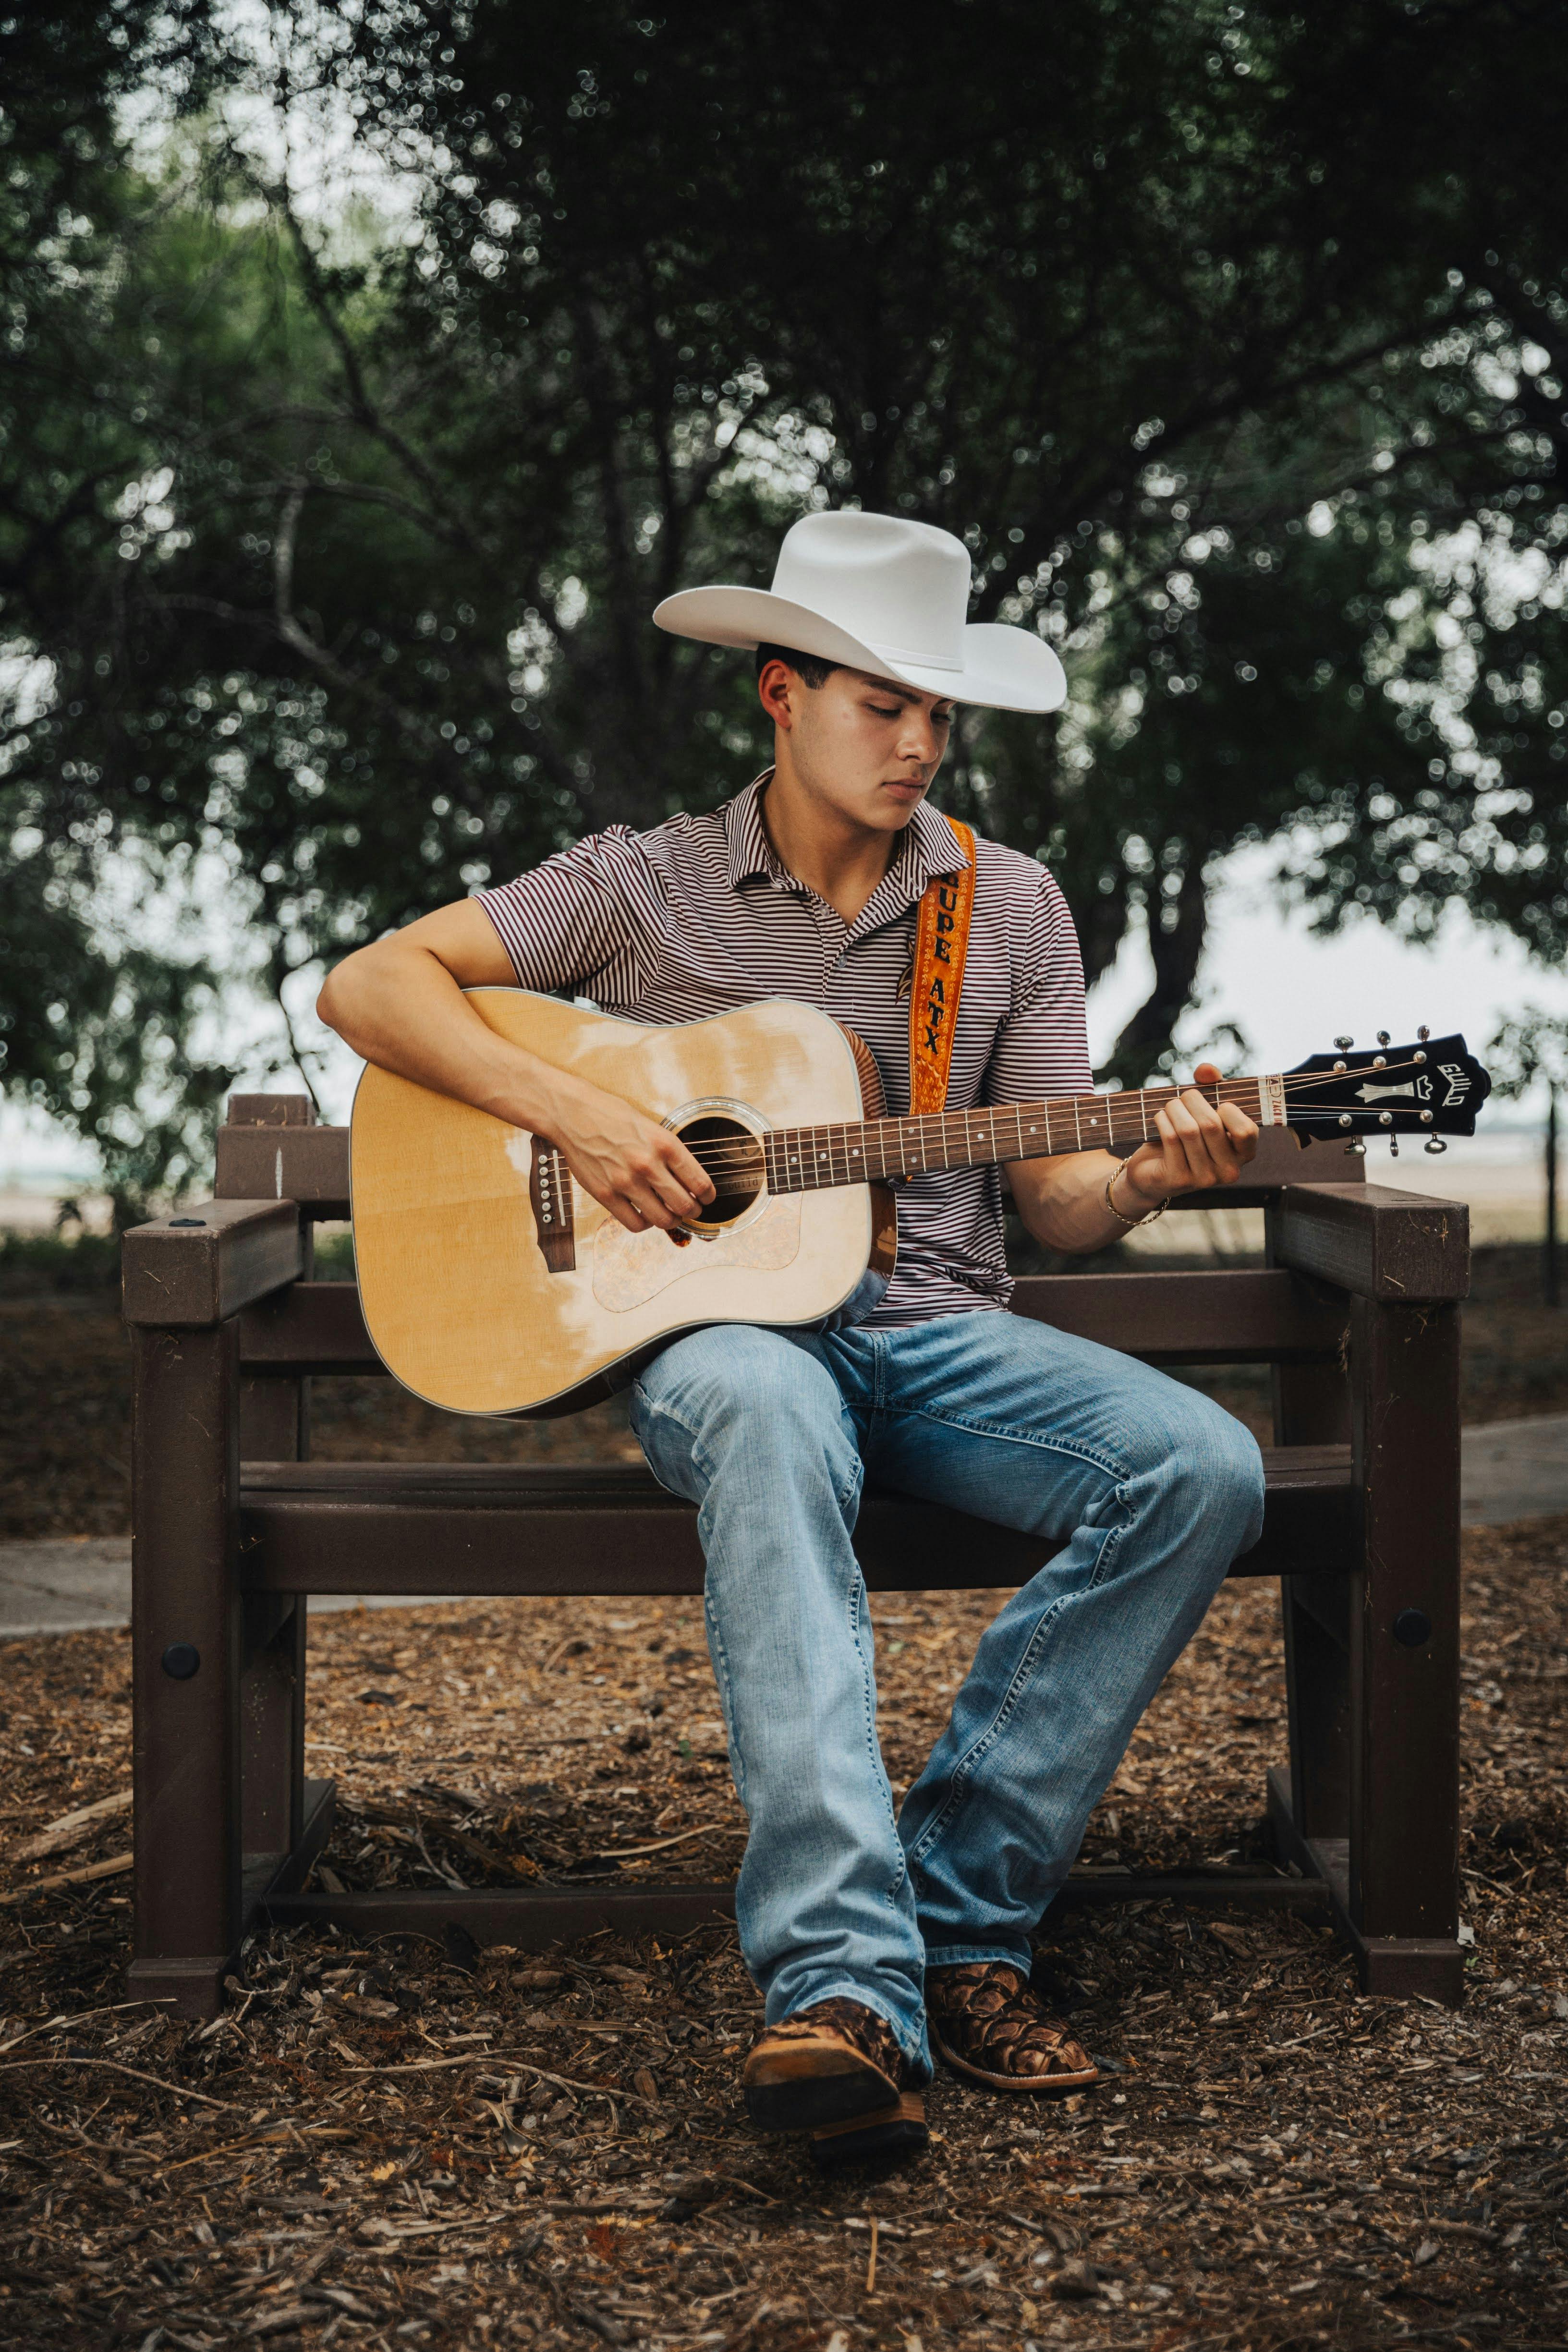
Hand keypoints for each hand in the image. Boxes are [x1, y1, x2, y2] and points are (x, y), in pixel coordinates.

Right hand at [545, 1077, 715, 1235]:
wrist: (573, 1114)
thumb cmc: (612, 1116)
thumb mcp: (651, 1126)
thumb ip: (669, 1153)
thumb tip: (688, 1180)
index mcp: (665, 1144)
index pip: (700, 1182)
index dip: (709, 1196)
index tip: (707, 1198)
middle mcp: (648, 1164)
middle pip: (685, 1206)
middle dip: (693, 1212)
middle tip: (691, 1210)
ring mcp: (626, 1182)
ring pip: (662, 1220)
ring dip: (671, 1221)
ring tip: (669, 1215)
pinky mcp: (606, 1194)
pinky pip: (634, 1224)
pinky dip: (644, 1224)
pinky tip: (644, 1215)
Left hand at [1114, 1061, 1258, 1212]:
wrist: (1154, 1172)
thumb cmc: (1186, 1137)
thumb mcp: (1204, 1111)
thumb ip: (1212, 1086)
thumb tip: (1206, 1069)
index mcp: (1243, 1155)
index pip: (1247, 1130)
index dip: (1229, 1111)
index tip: (1217, 1104)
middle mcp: (1228, 1171)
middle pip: (1211, 1125)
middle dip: (1193, 1101)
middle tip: (1183, 1097)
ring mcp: (1204, 1179)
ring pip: (1188, 1131)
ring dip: (1174, 1109)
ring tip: (1170, 1107)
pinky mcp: (1178, 1179)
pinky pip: (1170, 1139)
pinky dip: (1162, 1121)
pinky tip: (1160, 1118)